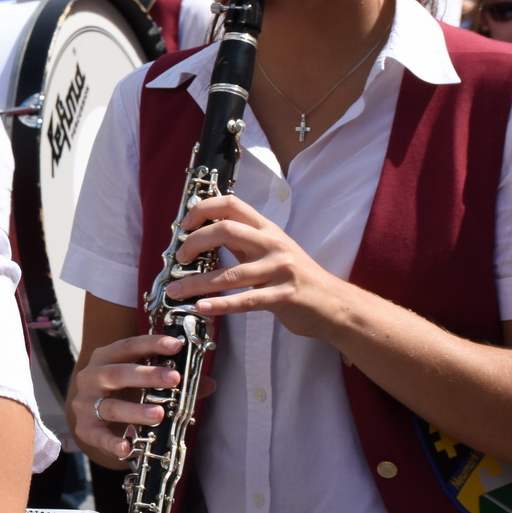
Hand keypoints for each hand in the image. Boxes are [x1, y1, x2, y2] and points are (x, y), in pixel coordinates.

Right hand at [68, 333, 189, 462]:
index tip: (176, 345)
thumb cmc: (121, 392)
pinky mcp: (85, 429)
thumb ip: (172, 382)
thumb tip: (208, 383)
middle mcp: (91, 377)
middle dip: (147, 375)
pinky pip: (99, 436)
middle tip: (174, 378)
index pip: (128, 346)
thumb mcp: (142, 382)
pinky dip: (113, 442)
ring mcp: (85, 404)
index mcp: (105, 358)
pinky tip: (128, 447)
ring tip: (159, 414)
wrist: (90, 416)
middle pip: (118, 373)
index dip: (151, 344)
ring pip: (111, 406)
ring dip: (136, 410)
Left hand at [162, 194, 348, 339]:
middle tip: (179, 259)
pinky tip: (202, 307)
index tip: (184, 226)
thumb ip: (242, 243)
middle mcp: (273, 244)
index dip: (203, 209)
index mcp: (268, 230)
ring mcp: (280, 269)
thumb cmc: (297, 278)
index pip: (232, 204)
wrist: (336, 304)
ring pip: (230, 273)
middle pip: (226, 230)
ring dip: (197, 283)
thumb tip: (203, 236)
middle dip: (195, 242)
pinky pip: (246, 300)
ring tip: (175, 292)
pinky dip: (221, 304)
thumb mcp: (272, 251)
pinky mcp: (284, 296)